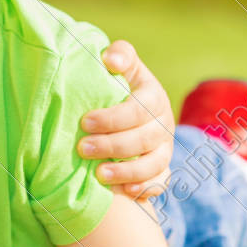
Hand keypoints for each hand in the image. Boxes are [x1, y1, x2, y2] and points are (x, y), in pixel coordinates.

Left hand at [78, 39, 174, 198]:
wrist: (130, 112)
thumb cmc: (119, 85)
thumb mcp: (123, 66)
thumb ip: (120, 55)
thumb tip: (110, 59)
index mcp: (154, 97)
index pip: (139, 109)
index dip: (112, 118)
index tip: (84, 121)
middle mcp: (163, 124)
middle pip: (143, 139)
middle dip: (112, 146)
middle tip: (81, 148)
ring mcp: (164, 148)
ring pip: (153, 164)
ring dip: (126, 171)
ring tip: (99, 175)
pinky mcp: (161, 169)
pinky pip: (159, 183)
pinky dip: (143, 188)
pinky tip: (124, 191)